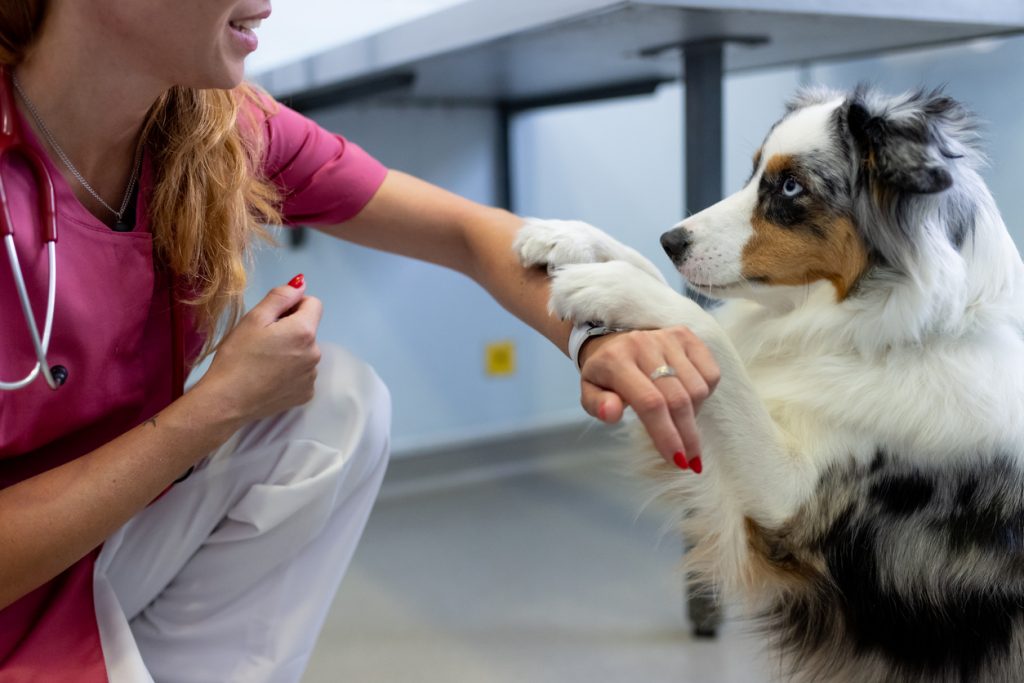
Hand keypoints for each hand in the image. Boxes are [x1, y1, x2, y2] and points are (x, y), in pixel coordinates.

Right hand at [194, 276, 323, 424]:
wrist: (227, 401)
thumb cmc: (237, 356)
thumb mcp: (254, 318)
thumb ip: (280, 297)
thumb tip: (301, 284)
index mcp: (304, 331)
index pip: (313, 304)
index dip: (294, 305)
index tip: (274, 316)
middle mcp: (315, 354)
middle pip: (308, 329)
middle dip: (290, 329)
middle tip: (262, 340)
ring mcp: (312, 376)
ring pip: (305, 352)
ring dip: (291, 351)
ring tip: (263, 361)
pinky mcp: (306, 394)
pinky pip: (302, 374)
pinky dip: (290, 372)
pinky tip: (269, 377)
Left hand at [577, 326, 719, 470]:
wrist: (613, 343)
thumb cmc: (605, 375)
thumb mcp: (590, 392)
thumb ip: (597, 405)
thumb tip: (611, 414)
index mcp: (616, 360)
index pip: (649, 403)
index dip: (666, 434)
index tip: (677, 460)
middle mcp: (643, 344)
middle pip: (677, 399)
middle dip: (686, 435)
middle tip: (690, 460)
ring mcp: (668, 337)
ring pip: (697, 388)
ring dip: (694, 416)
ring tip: (681, 424)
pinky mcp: (687, 336)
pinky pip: (711, 373)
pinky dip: (705, 395)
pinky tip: (690, 402)